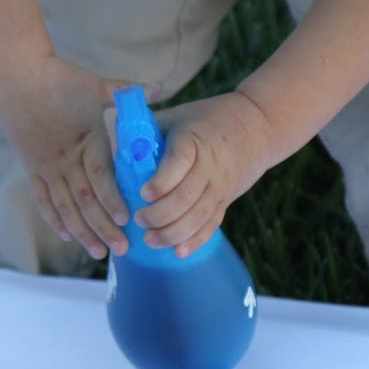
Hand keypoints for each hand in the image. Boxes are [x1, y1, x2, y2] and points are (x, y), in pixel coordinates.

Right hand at [0, 57, 139, 259]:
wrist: (14, 76)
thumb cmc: (59, 78)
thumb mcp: (95, 84)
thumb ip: (126, 90)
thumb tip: (162, 86)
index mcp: (85, 139)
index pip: (99, 176)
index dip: (112, 198)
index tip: (126, 219)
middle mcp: (64, 158)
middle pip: (84, 200)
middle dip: (102, 226)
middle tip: (121, 248)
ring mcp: (45, 166)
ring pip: (64, 206)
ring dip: (81, 232)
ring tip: (98, 253)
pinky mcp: (31, 168)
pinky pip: (43, 200)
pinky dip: (55, 220)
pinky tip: (67, 236)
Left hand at [134, 91, 273, 256]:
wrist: (256, 126)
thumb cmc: (206, 119)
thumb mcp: (177, 115)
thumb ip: (146, 127)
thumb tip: (112, 136)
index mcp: (193, 140)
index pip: (180, 162)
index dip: (163, 180)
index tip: (144, 193)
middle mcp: (209, 166)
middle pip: (187, 196)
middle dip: (161, 214)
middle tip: (139, 220)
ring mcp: (219, 186)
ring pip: (198, 215)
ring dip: (173, 232)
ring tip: (150, 240)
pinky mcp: (225, 200)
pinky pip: (212, 224)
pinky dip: (196, 240)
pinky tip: (178, 252)